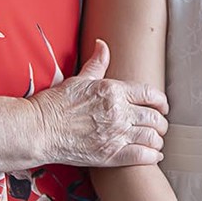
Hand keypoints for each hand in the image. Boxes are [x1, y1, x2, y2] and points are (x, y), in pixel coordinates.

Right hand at [30, 39, 169, 167]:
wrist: (39, 130)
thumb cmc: (56, 104)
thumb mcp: (78, 79)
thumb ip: (97, 64)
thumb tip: (102, 44)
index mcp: (114, 91)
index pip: (150, 94)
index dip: (161, 102)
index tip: (163, 107)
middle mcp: (119, 112)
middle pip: (155, 117)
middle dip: (161, 122)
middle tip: (159, 126)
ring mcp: (116, 134)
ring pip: (152, 137)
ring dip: (157, 140)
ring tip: (155, 142)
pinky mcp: (111, 155)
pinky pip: (143, 156)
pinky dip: (153, 156)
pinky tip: (153, 155)